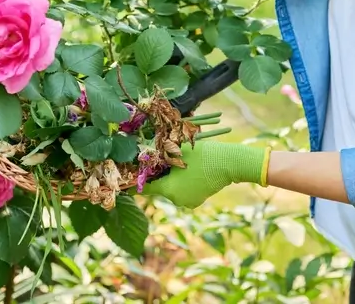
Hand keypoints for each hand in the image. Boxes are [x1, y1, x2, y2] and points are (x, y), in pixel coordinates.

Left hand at [141, 141, 270, 208]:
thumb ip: (160, 157)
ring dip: (171, 179)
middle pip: (159, 187)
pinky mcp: (197, 201)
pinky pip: (183, 192)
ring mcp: (187, 203)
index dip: (136, 182)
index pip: (145, 188)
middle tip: (158, 163)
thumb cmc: (201, 154)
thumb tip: (144, 159)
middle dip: (158, 176)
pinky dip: (182, 183)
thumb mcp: (178, 151)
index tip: (126, 181)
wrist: (228, 163)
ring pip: (171, 190)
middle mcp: (175, 200)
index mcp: (168, 189)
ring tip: (177, 164)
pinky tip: (188, 171)